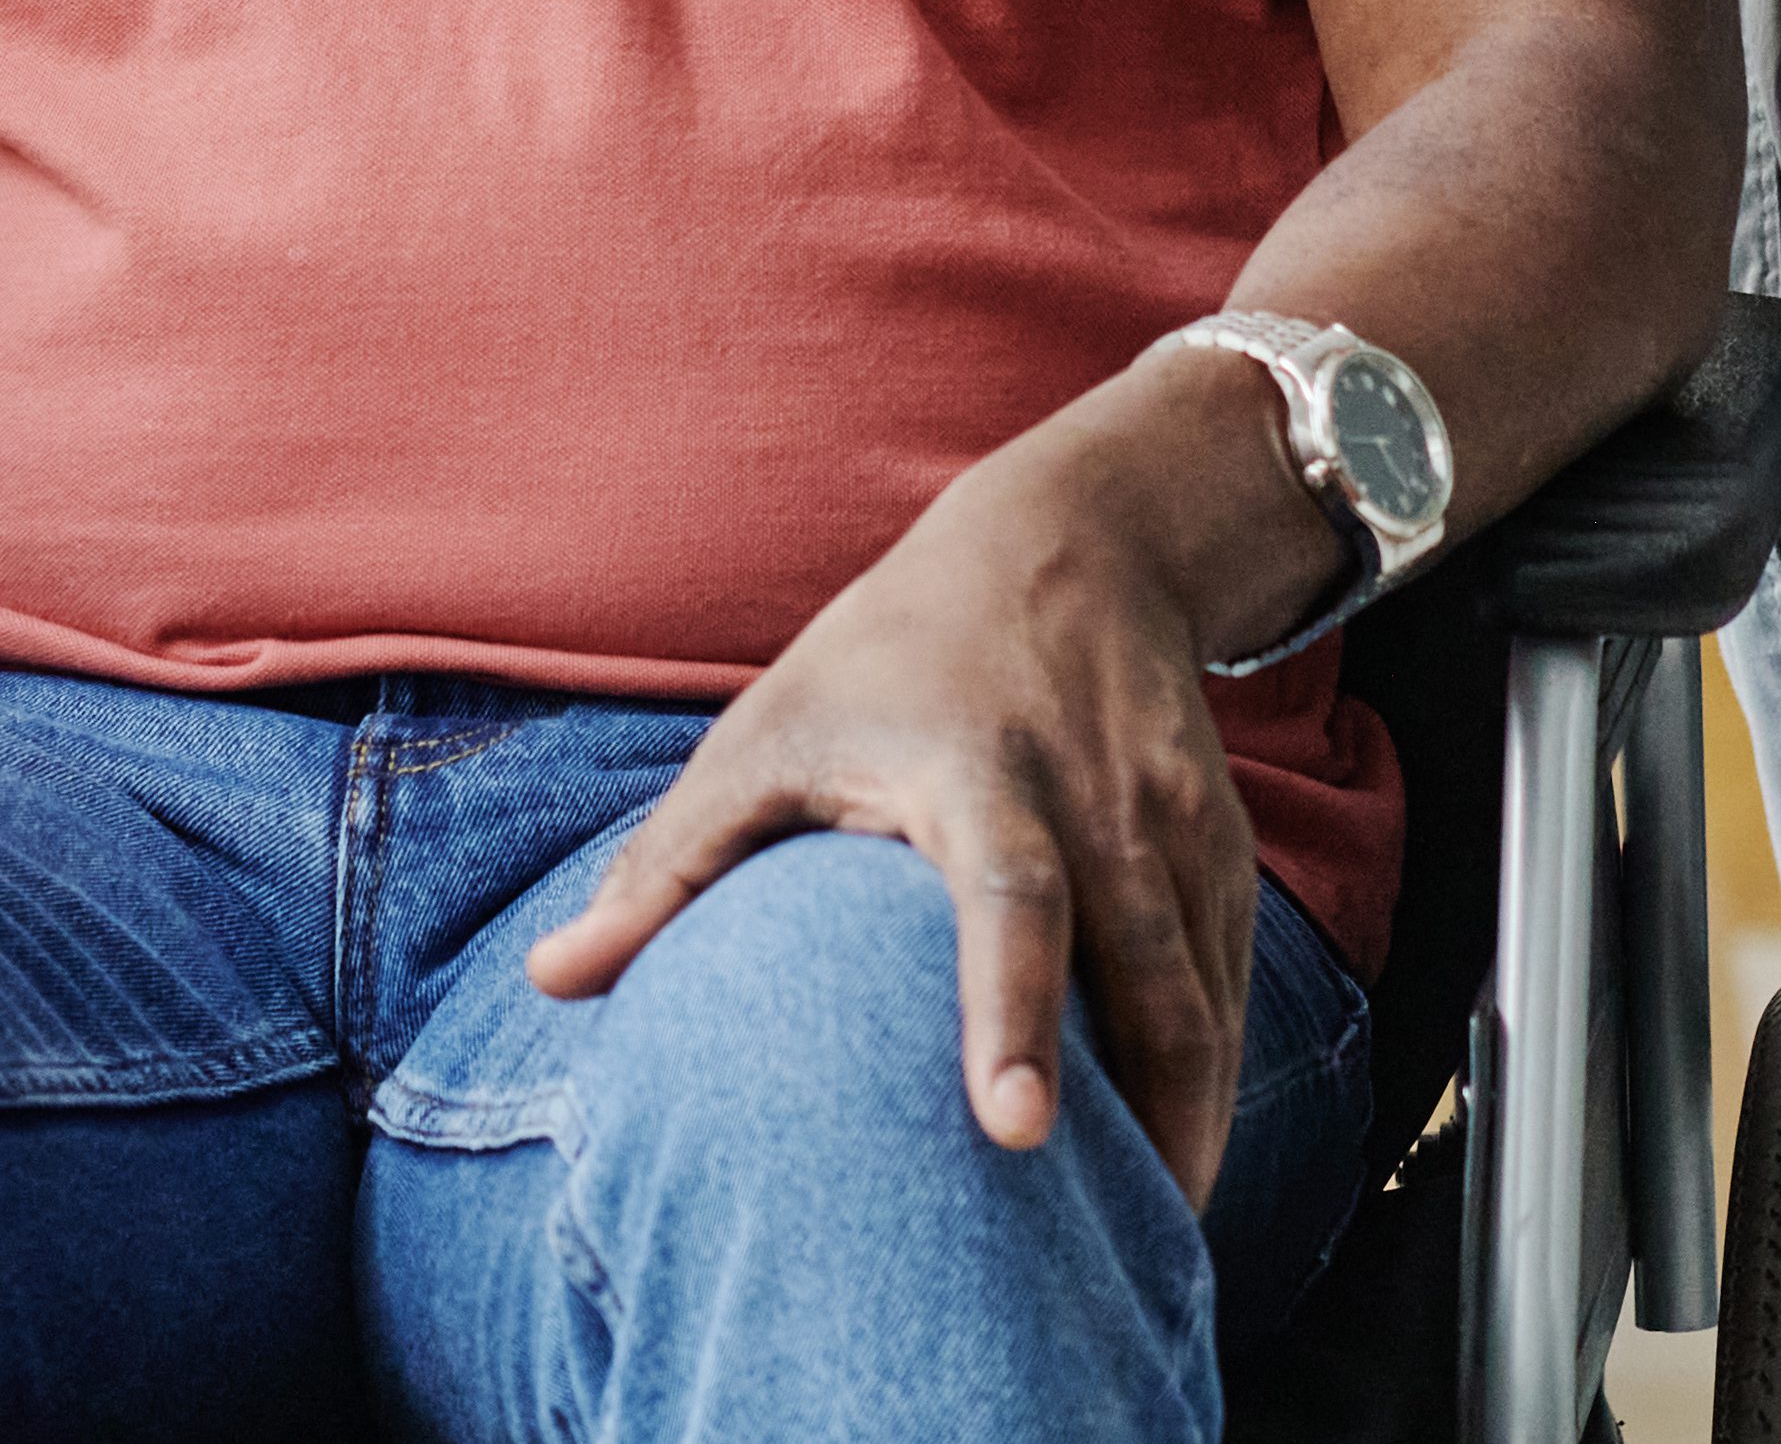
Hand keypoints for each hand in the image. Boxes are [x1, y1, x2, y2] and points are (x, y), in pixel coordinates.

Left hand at [518, 363, 1304, 1205]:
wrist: (1075, 540)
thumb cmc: (889, 655)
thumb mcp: (770, 731)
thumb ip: (671, 863)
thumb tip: (551, 981)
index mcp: (978, 771)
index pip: (1011, 898)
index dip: (1012, 1013)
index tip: (1009, 1130)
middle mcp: (1096, 798)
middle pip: (1143, 972)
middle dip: (1151, 1111)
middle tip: (1130, 1240)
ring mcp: (1174, 822)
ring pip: (1206, 995)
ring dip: (1192, 1120)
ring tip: (1150, 1238)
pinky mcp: (1220, 844)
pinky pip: (1229, 982)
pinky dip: (1215, 1077)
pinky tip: (1177, 1161)